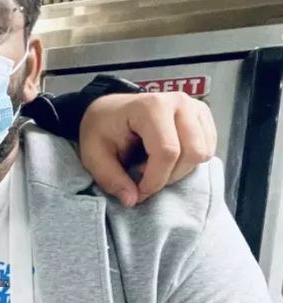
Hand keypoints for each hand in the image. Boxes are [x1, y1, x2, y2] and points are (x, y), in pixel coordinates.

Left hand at [79, 92, 215, 205]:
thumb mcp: (93, 155)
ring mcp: (194, 107)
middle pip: (192, 152)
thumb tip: (132, 200)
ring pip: (204, 152)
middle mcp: (178, 102)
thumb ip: (110, 179)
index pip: (167, 151)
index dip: (155, 179)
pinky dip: (190, 162)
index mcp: (150, 106)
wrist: (109, 109)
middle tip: (146, 178)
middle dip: (170, 176)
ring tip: (154, 167)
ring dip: (181, 170)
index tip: (140, 191)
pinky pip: (209, 148)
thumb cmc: (101, 128)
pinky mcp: (202, 116)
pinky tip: (168, 159)